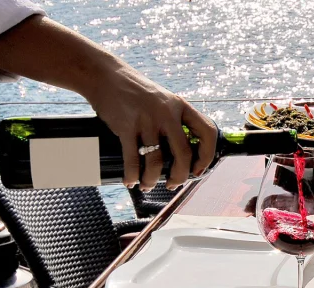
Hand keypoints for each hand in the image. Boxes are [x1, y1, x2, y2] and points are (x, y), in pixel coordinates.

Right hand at [86, 64, 215, 189]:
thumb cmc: (136, 92)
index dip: (207, 155)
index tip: (199, 169)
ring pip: (155, 161)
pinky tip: (130, 180)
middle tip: (172, 184)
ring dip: (151, 179)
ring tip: (146, 184)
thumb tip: (183, 156)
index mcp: (181, 106)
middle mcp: (167, 113)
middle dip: (180, 176)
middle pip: (183, 154)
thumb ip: (175, 121)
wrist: (106, 76)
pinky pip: (132, 159)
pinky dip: (132, 175)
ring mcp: (146, 120)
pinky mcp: (125, 126)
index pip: (207, 132)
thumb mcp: (163, 101)